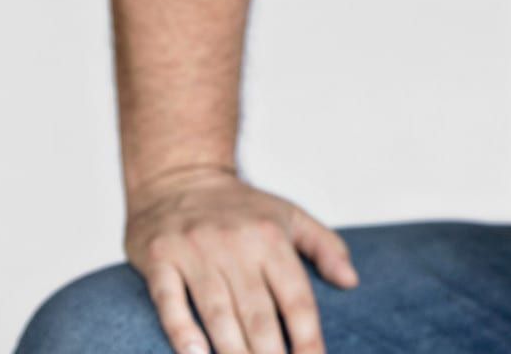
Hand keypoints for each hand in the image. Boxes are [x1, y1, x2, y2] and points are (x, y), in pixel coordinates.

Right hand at [123, 164, 358, 353]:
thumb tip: (351, 281)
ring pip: (217, 313)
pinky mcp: (160, 259)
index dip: (308, 337)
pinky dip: (182, 332)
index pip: (296, 298)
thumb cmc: (241, 207)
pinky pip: (170, 301)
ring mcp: (196, 252)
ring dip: (231, 353)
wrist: (179, 173)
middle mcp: (235, 245)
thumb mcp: (290, 215)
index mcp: (271, 238)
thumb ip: (325, 246)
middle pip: (257, 314)